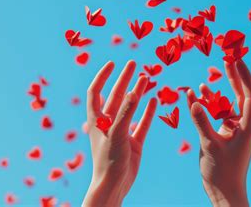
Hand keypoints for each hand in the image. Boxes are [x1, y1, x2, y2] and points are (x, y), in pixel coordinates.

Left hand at [82, 60, 156, 206]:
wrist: (114, 185)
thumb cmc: (108, 161)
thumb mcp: (116, 134)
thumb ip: (126, 113)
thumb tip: (134, 92)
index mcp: (96, 119)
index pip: (95, 91)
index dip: (102, 76)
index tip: (112, 63)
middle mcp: (108, 122)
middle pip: (116, 95)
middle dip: (123, 79)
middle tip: (133, 63)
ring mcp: (122, 131)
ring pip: (130, 107)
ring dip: (137, 93)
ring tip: (146, 77)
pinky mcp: (133, 142)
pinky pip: (142, 123)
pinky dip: (148, 112)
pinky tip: (154, 100)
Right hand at [187, 60, 250, 206]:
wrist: (223, 192)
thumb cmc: (222, 172)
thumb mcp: (210, 145)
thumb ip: (201, 122)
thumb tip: (193, 100)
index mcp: (248, 126)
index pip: (249, 95)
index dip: (244, 75)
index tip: (236, 59)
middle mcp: (243, 125)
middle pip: (240, 95)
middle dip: (233, 76)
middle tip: (228, 57)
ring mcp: (233, 129)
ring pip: (225, 104)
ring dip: (215, 93)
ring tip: (205, 80)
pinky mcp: (223, 135)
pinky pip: (215, 115)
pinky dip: (206, 106)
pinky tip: (195, 96)